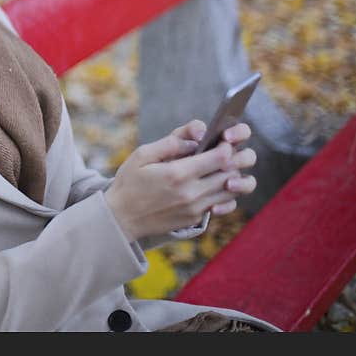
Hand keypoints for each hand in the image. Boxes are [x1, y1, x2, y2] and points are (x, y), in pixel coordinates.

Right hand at [104, 120, 256, 240]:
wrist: (121, 218)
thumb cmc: (129, 183)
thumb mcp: (142, 155)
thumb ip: (171, 142)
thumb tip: (197, 136)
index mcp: (177, 174)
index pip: (220, 158)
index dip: (226, 146)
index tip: (222, 140)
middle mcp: (191, 193)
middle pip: (231, 173)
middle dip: (235, 159)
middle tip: (227, 151)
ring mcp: (195, 208)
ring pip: (231, 191)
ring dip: (232, 176)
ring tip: (221, 167)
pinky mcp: (195, 218)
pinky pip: (222, 204)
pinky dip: (224, 192)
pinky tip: (213, 184)